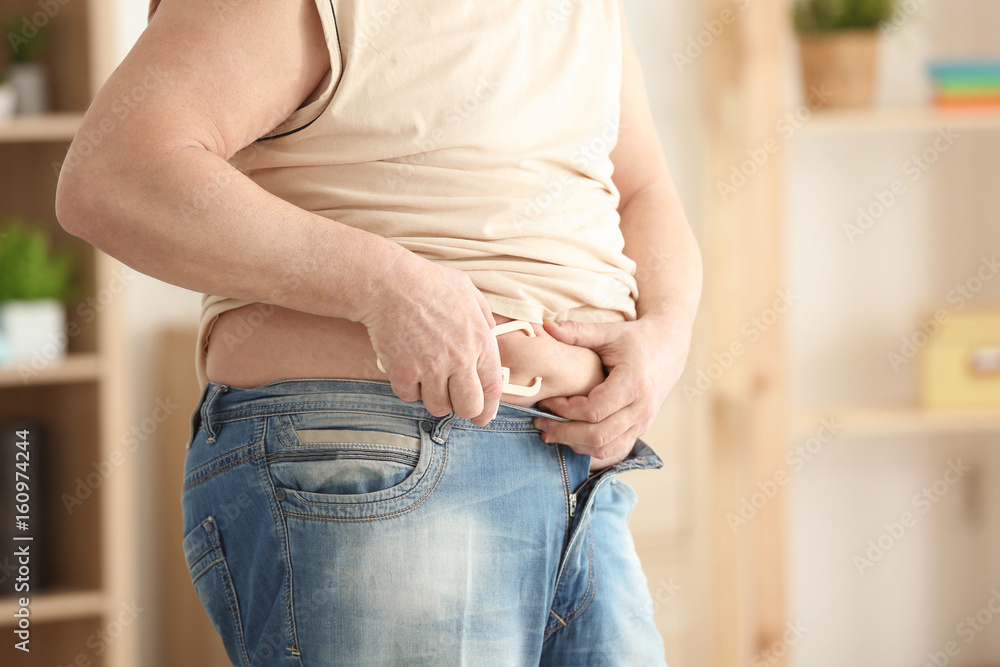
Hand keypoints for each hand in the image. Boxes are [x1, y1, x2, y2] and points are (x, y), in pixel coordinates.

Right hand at [358, 250, 503, 425]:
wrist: (388, 283)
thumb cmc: (428, 282)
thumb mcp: (468, 290)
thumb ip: (483, 314)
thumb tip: (491, 329)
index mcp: (479, 341)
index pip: (493, 388)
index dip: (489, 408)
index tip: (482, 416)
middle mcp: (459, 360)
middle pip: (468, 408)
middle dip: (463, 410)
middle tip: (455, 404)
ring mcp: (431, 368)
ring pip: (438, 407)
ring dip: (434, 398)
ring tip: (428, 379)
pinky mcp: (403, 373)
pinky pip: (409, 396)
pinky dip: (408, 388)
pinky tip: (407, 369)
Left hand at [532, 316, 691, 467]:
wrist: (669, 348)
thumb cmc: (636, 339)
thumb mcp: (609, 332)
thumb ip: (577, 332)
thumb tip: (545, 326)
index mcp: (633, 384)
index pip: (593, 410)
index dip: (565, 410)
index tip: (546, 401)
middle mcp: (640, 408)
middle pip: (597, 436)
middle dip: (564, 433)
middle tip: (540, 423)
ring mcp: (642, 422)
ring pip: (605, 448)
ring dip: (574, 444)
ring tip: (550, 432)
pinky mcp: (640, 429)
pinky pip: (613, 450)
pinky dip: (589, 449)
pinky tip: (571, 437)